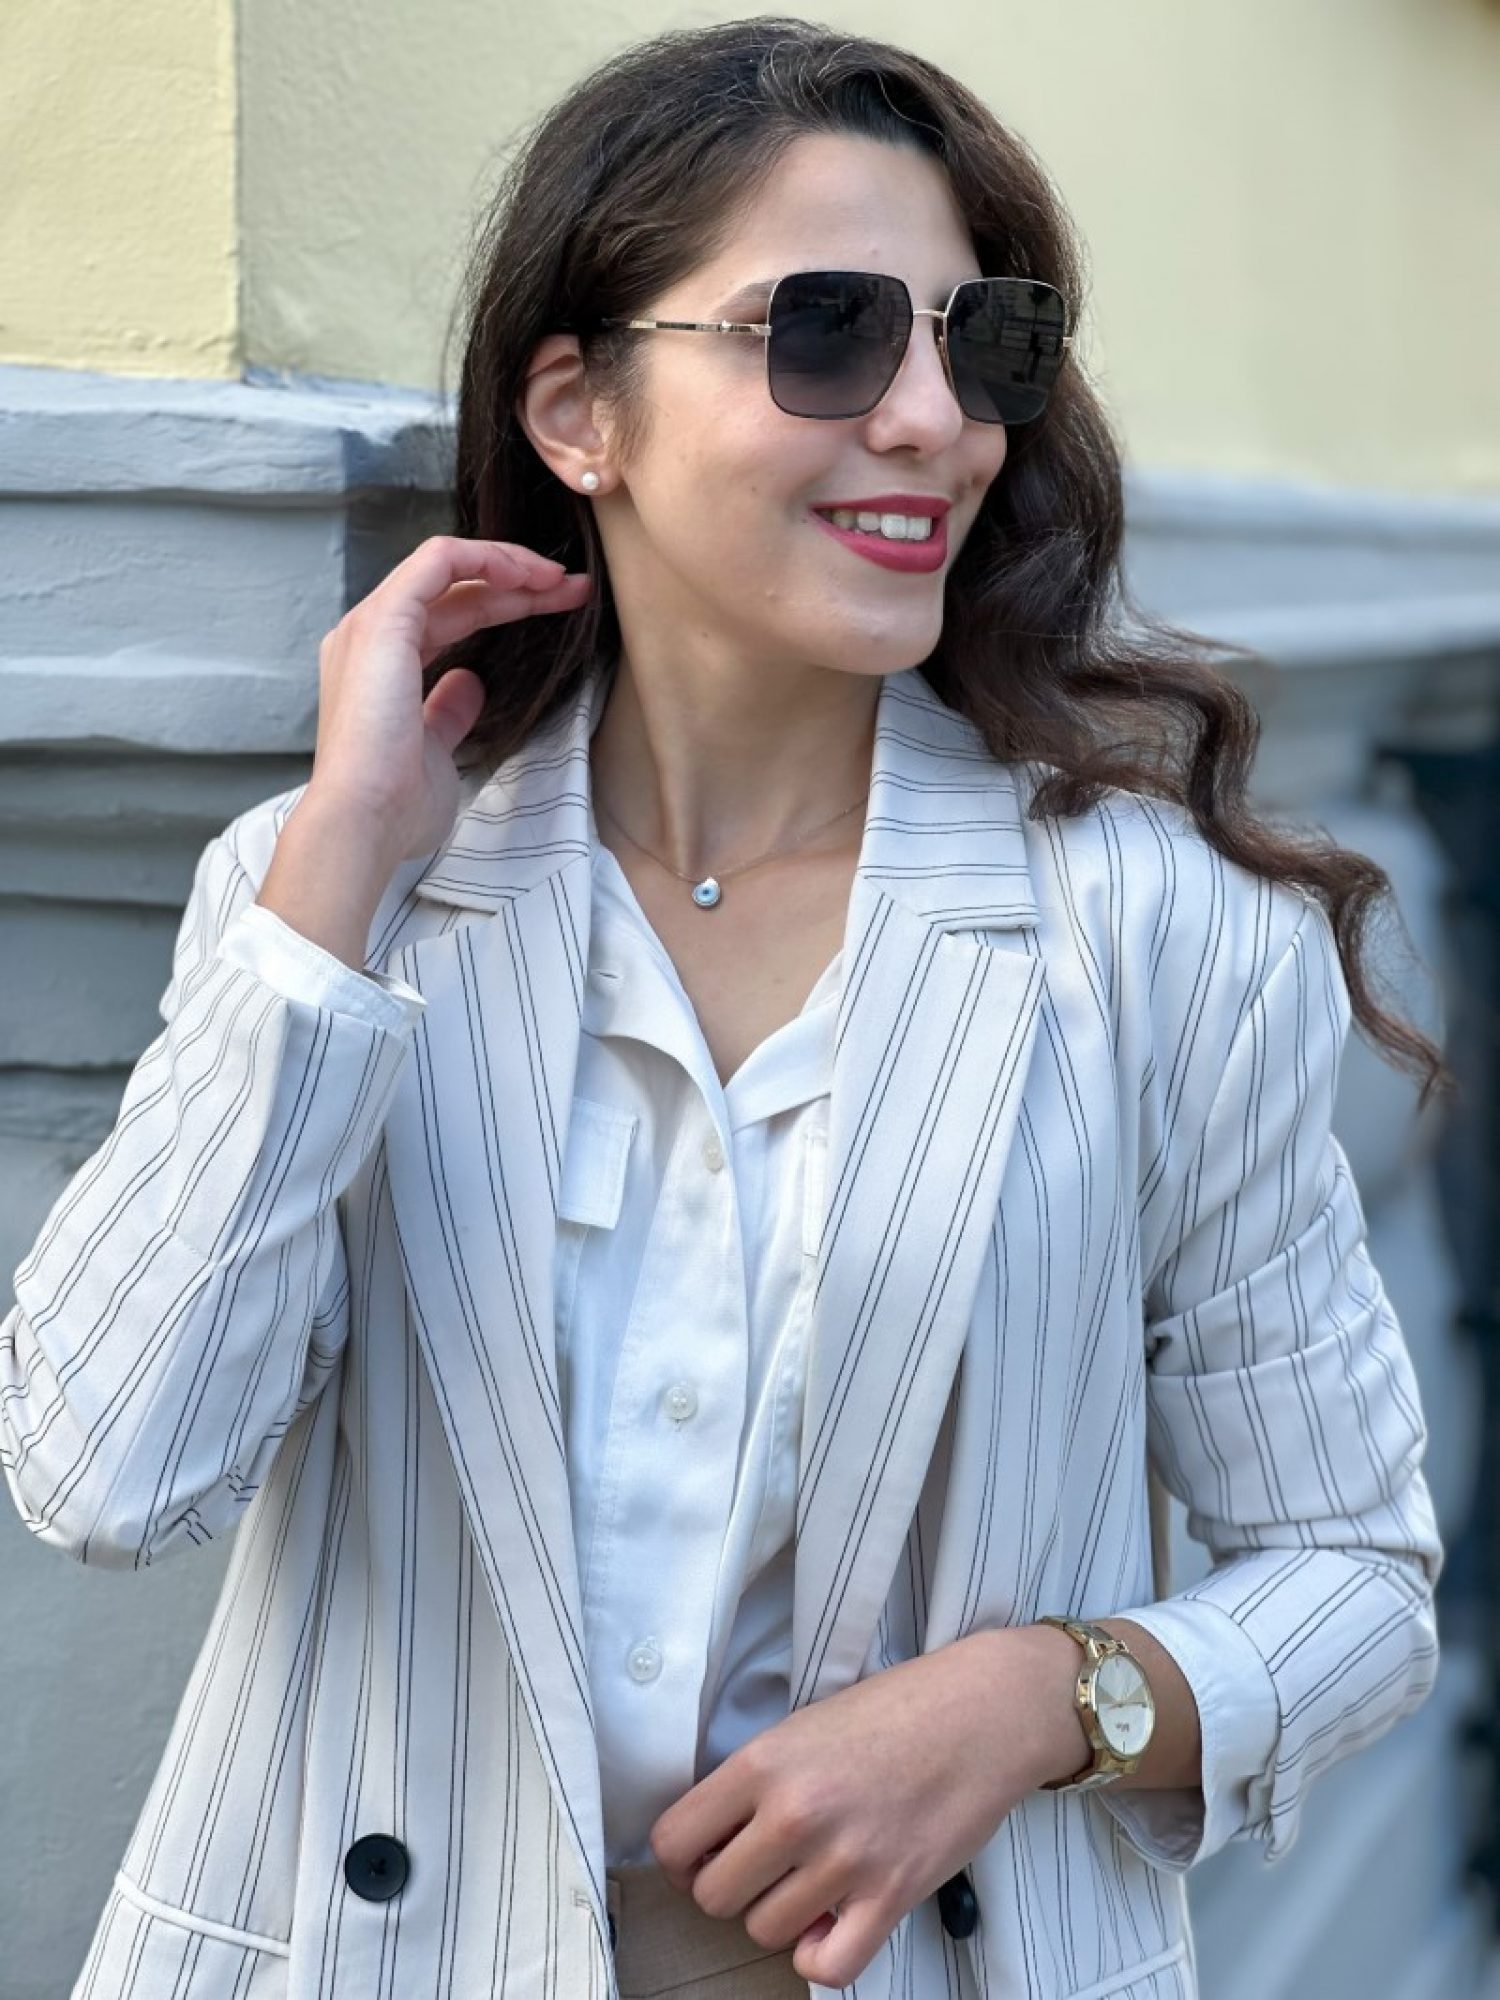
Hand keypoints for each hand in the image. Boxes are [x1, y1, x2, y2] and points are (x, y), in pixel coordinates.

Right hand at [305, 534, 591, 863]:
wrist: (365, 823)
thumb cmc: (397, 805)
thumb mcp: (436, 752)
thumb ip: (448, 713)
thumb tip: (470, 684)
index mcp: (378, 666)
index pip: (450, 616)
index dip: (507, 606)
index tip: (559, 609)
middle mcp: (369, 638)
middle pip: (455, 590)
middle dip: (519, 583)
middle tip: (573, 588)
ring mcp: (372, 626)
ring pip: (448, 565)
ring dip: (508, 564)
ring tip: (560, 580)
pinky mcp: (384, 622)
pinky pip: (437, 562)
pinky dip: (485, 558)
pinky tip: (525, 573)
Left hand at [648, 1632, 1079, 1987]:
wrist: (980, 1713)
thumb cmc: (897, 1710)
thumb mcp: (804, 1725)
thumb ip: (755, 1781)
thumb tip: (714, 1840)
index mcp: (763, 1762)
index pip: (674, 1841)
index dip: (684, 1857)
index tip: (705, 1854)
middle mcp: (795, 1814)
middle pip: (714, 1898)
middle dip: (732, 1887)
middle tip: (763, 1866)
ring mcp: (844, 1860)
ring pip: (766, 1932)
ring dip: (783, 1914)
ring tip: (811, 1879)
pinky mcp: (890, 1896)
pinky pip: (828, 1966)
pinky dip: (823, 1955)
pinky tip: (834, 1920)